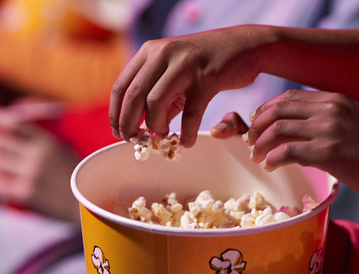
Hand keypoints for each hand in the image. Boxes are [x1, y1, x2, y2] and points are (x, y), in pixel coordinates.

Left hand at [0, 105, 80, 222]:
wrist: (86, 204)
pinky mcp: (25, 192)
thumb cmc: (75, 178)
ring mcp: (30, 173)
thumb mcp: (63, 152)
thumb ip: (41, 143)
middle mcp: (36, 154)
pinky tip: (2, 185)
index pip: (14, 123)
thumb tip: (15, 131)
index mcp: (47, 142)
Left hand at [109, 25, 271, 146]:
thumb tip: (141, 126)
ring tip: (163, 136)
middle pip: (134, 96)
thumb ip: (157, 93)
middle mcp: (163, 54)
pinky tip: (187, 142)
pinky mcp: (207, 78)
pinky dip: (187, 133)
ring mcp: (185, 65)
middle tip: (135, 140)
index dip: (116, 114)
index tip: (119, 132)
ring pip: (155, 104)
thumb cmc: (206, 63)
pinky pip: (190, 113)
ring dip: (156, 127)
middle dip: (130, 124)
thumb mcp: (175, 71)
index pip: (121, 86)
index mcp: (150, 52)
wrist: (243, 46)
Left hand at [246, 89, 358, 205]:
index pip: (289, 96)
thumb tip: (297, 128)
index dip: (267, 108)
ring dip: (260, 144)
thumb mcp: (353, 123)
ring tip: (256, 157)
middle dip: (257, 125)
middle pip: (278, 109)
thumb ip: (327, 118)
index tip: (256, 121)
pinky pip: (286, 152)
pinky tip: (270, 167)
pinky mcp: (327, 153)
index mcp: (335, 99)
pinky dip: (272, 159)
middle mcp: (330, 109)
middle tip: (249, 141)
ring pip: (278, 130)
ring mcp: (328, 130)